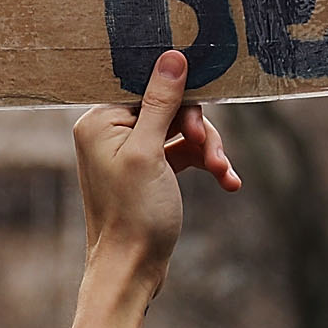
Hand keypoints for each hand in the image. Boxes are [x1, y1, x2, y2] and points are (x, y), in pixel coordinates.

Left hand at [74, 51, 241, 294]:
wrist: (131, 271)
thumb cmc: (134, 214)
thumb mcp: (150, 152)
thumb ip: (161, 102)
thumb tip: (172, 56)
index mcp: (99, 121)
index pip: (147, 85)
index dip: (180, 95)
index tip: (205, 104)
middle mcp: (110, 132)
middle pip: (169, 106)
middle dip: (198, 129)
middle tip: (212, 150)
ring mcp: (130, 152)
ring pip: (181, 130)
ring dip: (207, 149)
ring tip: (225, 173)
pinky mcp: (149, 171)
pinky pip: (183, 153)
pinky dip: (205, 164)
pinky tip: (228, 181)